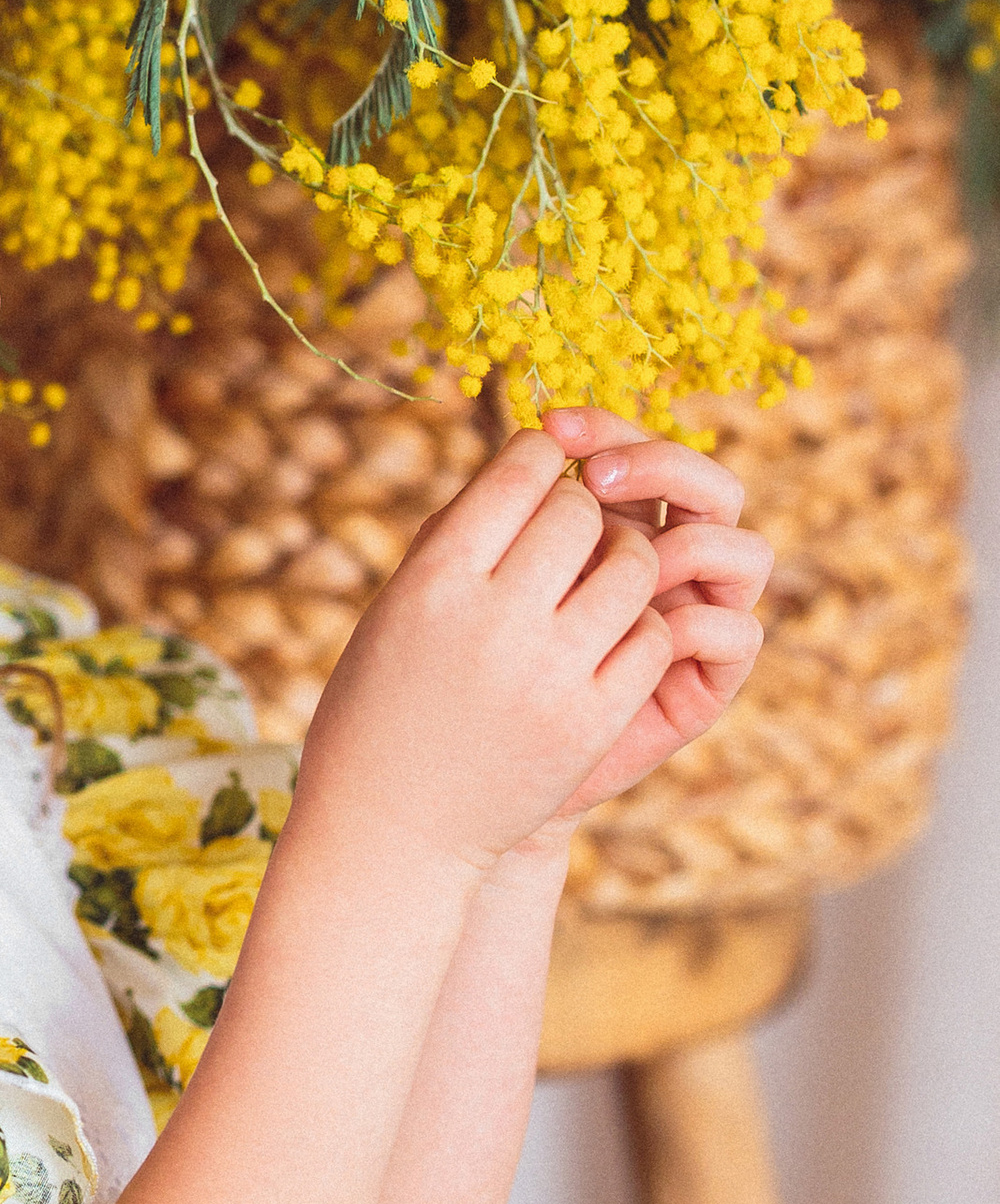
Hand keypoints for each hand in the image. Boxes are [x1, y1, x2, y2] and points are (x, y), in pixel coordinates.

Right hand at [291, 411, 756, 880]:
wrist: (390, 828)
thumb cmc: (382, 704)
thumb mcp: (398, 607)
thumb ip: (460, 538)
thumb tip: (530, 463)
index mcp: (434, 577)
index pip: (518, 472)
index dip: (540, 457)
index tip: (544, 466)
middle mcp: (493, 617)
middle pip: (579, 512)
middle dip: (583, 509)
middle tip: (573, 528)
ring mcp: (550, 672)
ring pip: (633, 566)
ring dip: (625, 558)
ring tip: (604, 575)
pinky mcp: (592, 721)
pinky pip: (654, 637)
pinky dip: (642, 625)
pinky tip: (612, 637)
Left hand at [509, 405, 770, 836]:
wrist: (470, 776)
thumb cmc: (462, 670)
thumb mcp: (468, 578)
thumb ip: (495, 515)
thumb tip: (525, 443)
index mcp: (617, 524)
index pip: (634, 450)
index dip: (604, 427)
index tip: (549, 427)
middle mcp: (668, 563)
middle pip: (706, 482)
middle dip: (657, 463)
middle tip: (596, 478)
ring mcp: (694, 618)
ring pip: (742, 548)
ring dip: (687, 542)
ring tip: (626, 565)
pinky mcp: (707, 682)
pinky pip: (737, 632)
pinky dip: (697, 620)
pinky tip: (641, 628)